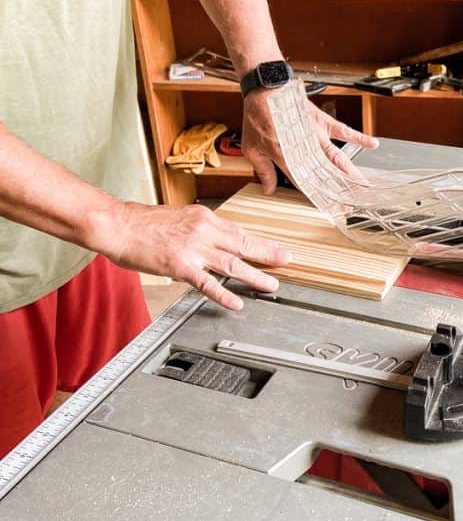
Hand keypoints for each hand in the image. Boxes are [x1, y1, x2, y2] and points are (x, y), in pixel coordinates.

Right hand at [96, 202, 291, 310]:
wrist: (116, 224)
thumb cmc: (141, 223)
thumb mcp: (178, 219)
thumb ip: (198, 231)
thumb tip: (213, 243)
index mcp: (204, 218)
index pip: (239, 231)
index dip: (260, 241)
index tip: (277, 248)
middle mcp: (203, 230)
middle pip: (243, 244)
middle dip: (268, 254)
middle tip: (288, 261)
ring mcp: (193, 248)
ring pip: (232, 264)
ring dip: (255, 276)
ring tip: (272, 285)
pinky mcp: (180, 265)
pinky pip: (207, 283)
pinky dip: (223, 294)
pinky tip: (236, 303)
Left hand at [241, 88, 378, 194]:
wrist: (265, 90)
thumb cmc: (257, 117)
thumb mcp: (252, 148)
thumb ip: (263, 171)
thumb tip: (269, 189)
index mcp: (286, 158)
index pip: (306, 183)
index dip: (319, 198)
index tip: (331, 209)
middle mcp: (305, 149)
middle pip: (326, 175)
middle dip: (339, 192)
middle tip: (350, 205)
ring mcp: (316, 135)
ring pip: (337, 158)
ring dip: (351, 173)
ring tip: (363, 186)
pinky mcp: (322, 122)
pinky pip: (343, 131)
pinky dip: (359, 137)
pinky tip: (373, 145)